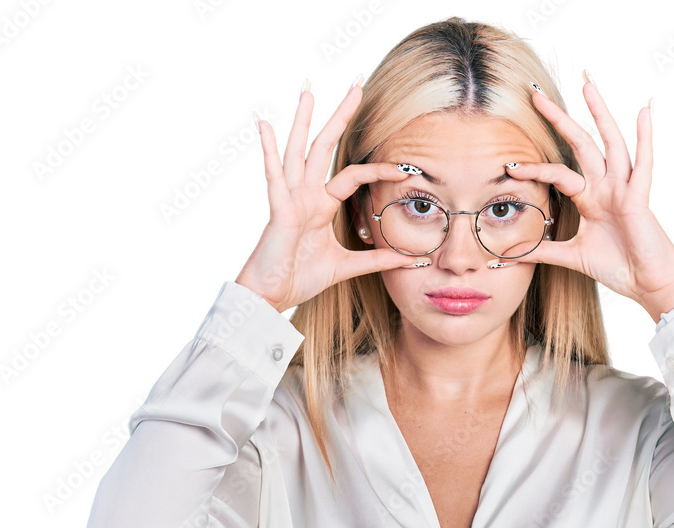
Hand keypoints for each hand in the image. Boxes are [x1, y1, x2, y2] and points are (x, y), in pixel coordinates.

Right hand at [235, 83, 422, 313]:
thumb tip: (409, 261)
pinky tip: (265, 125)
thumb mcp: (347, 266)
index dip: (378, 169)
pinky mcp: (278, 210)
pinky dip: (269, 151)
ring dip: (304, 120)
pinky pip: (274, 176)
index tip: (403, 167)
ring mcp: (291, 199)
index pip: (354, 176)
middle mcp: (306, 195)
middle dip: (341, 117)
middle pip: (325, 147)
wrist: (273, 294)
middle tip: (357, 86)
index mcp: (321, 205)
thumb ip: (376, 260)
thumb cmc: (300, 277)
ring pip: (299, 151)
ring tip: (309, 90)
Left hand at [505, 80, 673, 321]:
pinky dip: (644, 137)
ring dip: (600, 114)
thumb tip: (510, 255)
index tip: (509, 165)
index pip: (558, 173)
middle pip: (581, 144)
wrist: (646, 283)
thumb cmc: (617, 267)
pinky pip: (643, 163)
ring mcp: (623, 188)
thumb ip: (542, 251)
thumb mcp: (571, 257)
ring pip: (610, 143)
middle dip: (560, 119)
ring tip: (587, 85)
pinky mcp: (639, 197)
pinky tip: (643, 110)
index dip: (535, 169)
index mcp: (590, 198)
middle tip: (537, 95)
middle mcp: (606, 187)